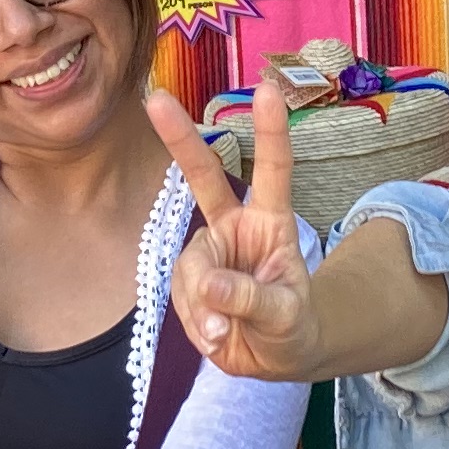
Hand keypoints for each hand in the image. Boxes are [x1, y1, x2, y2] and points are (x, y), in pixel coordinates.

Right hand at [154, 88, 318, 381]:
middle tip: (157, 100)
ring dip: (204, 302)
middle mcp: (235, 228)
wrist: (274, 358)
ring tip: (225, 331)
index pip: (274, 172)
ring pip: (192, 267)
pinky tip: (216, 334)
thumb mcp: (285, 316)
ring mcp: (209, 254)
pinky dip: (197, 321)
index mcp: (271, 222)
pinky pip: (182, 297)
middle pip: (205, 178)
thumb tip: (207, 286)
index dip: (271, 132)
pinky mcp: (188, 283)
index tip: (266, 90)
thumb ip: (251, 299)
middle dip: (180, 138)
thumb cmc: (292, 326)